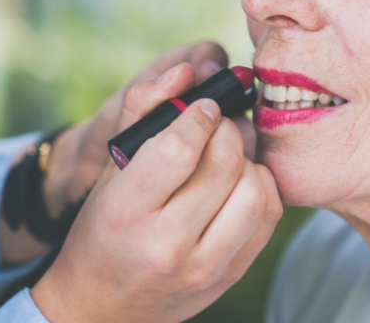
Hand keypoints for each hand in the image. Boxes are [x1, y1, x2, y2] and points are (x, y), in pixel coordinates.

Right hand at [30, 64, 282, 321]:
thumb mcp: (108, 174)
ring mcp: (204, 267)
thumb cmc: (101, 232)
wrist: (100, 310)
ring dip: (248, 160)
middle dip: (228, 130)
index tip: (204, 106)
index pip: (179, 149)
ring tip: (230, 154)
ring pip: (255, 191)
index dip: (199, 116)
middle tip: (221, 123)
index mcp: (126, 213)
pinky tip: (240, 183)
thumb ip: (142, 114)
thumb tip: (186, 70)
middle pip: (224, 165)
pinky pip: (269, 218)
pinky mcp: (229, 276)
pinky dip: (261, 189)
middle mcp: (167, 244)